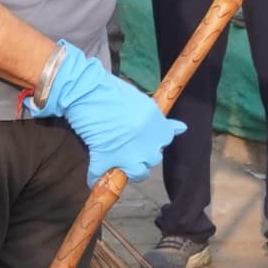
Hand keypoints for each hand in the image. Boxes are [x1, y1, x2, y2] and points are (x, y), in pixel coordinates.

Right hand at [29, 41, 186, 186]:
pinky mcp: (104, 158)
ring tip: (119, 165)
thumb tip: (182, 128)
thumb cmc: (109, 89)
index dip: (154, 140)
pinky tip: (93, 178)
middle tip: (128, 146)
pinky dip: (95, 178)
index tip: (144, 137)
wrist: (85, 89)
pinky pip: (100, 176)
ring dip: (129, 171)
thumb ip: (159, 119)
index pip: (165, 139)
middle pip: (153, 159)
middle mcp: (146, 140)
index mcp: (156, 122)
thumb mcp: (141, 100)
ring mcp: (127, 152)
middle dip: (143, 156)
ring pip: (138, 173)